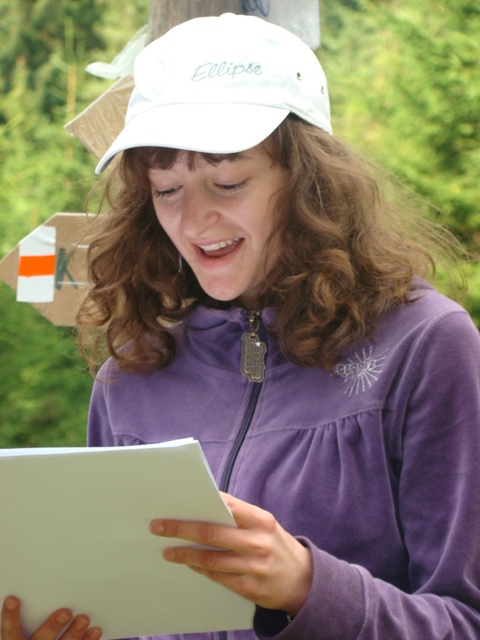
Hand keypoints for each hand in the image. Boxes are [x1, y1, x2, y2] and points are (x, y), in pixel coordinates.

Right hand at [1, 597, 100, 639]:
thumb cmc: (34, 634)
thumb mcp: (25, 629)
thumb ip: (31, 613)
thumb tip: (36, 584)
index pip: (10, 631)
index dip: (10, 616)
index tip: (13, 599)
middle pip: (41, 639)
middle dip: (53, 626)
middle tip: (65, 612)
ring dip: (74, 633)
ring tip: (84, 618)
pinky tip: (95, 630)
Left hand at [149, 493, 311, 615]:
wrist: (303, 580)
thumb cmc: (275, 544)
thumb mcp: (264, 523)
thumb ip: (238, 514)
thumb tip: (205, 502)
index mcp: (261, 520)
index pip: (226, 507)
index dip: (198, 505)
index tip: (175, 504)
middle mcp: (258, 543)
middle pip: (211, 534)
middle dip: (181, 529)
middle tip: (159, 527)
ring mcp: (254, 567)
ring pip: (210, 559)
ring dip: (185, 554)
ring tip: (168, 550)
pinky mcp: (250, 588)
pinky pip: (218, 577)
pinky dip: (200, 569)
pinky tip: (188, 563)